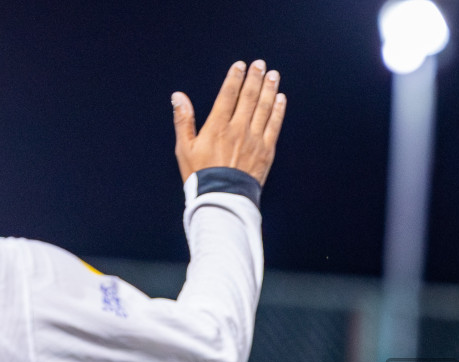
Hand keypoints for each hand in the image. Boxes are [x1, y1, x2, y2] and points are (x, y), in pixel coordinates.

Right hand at [172, 60, 286, 185]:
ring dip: (269, 90)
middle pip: (249, 97)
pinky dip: (278, 111)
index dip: (235, 78)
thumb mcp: (184, 148)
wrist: (222, 200)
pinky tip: (280, 99)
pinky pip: (274, 126)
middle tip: (260, 65)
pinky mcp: (266, 152)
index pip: (228, 95)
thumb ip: (183, 119)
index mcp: (217, 126)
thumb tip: (178, 96)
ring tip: (273, 76)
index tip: (241, 66)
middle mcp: (238, 129)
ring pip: (264, 108)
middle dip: (255, 78)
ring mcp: (254, 140)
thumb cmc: (201, 176)